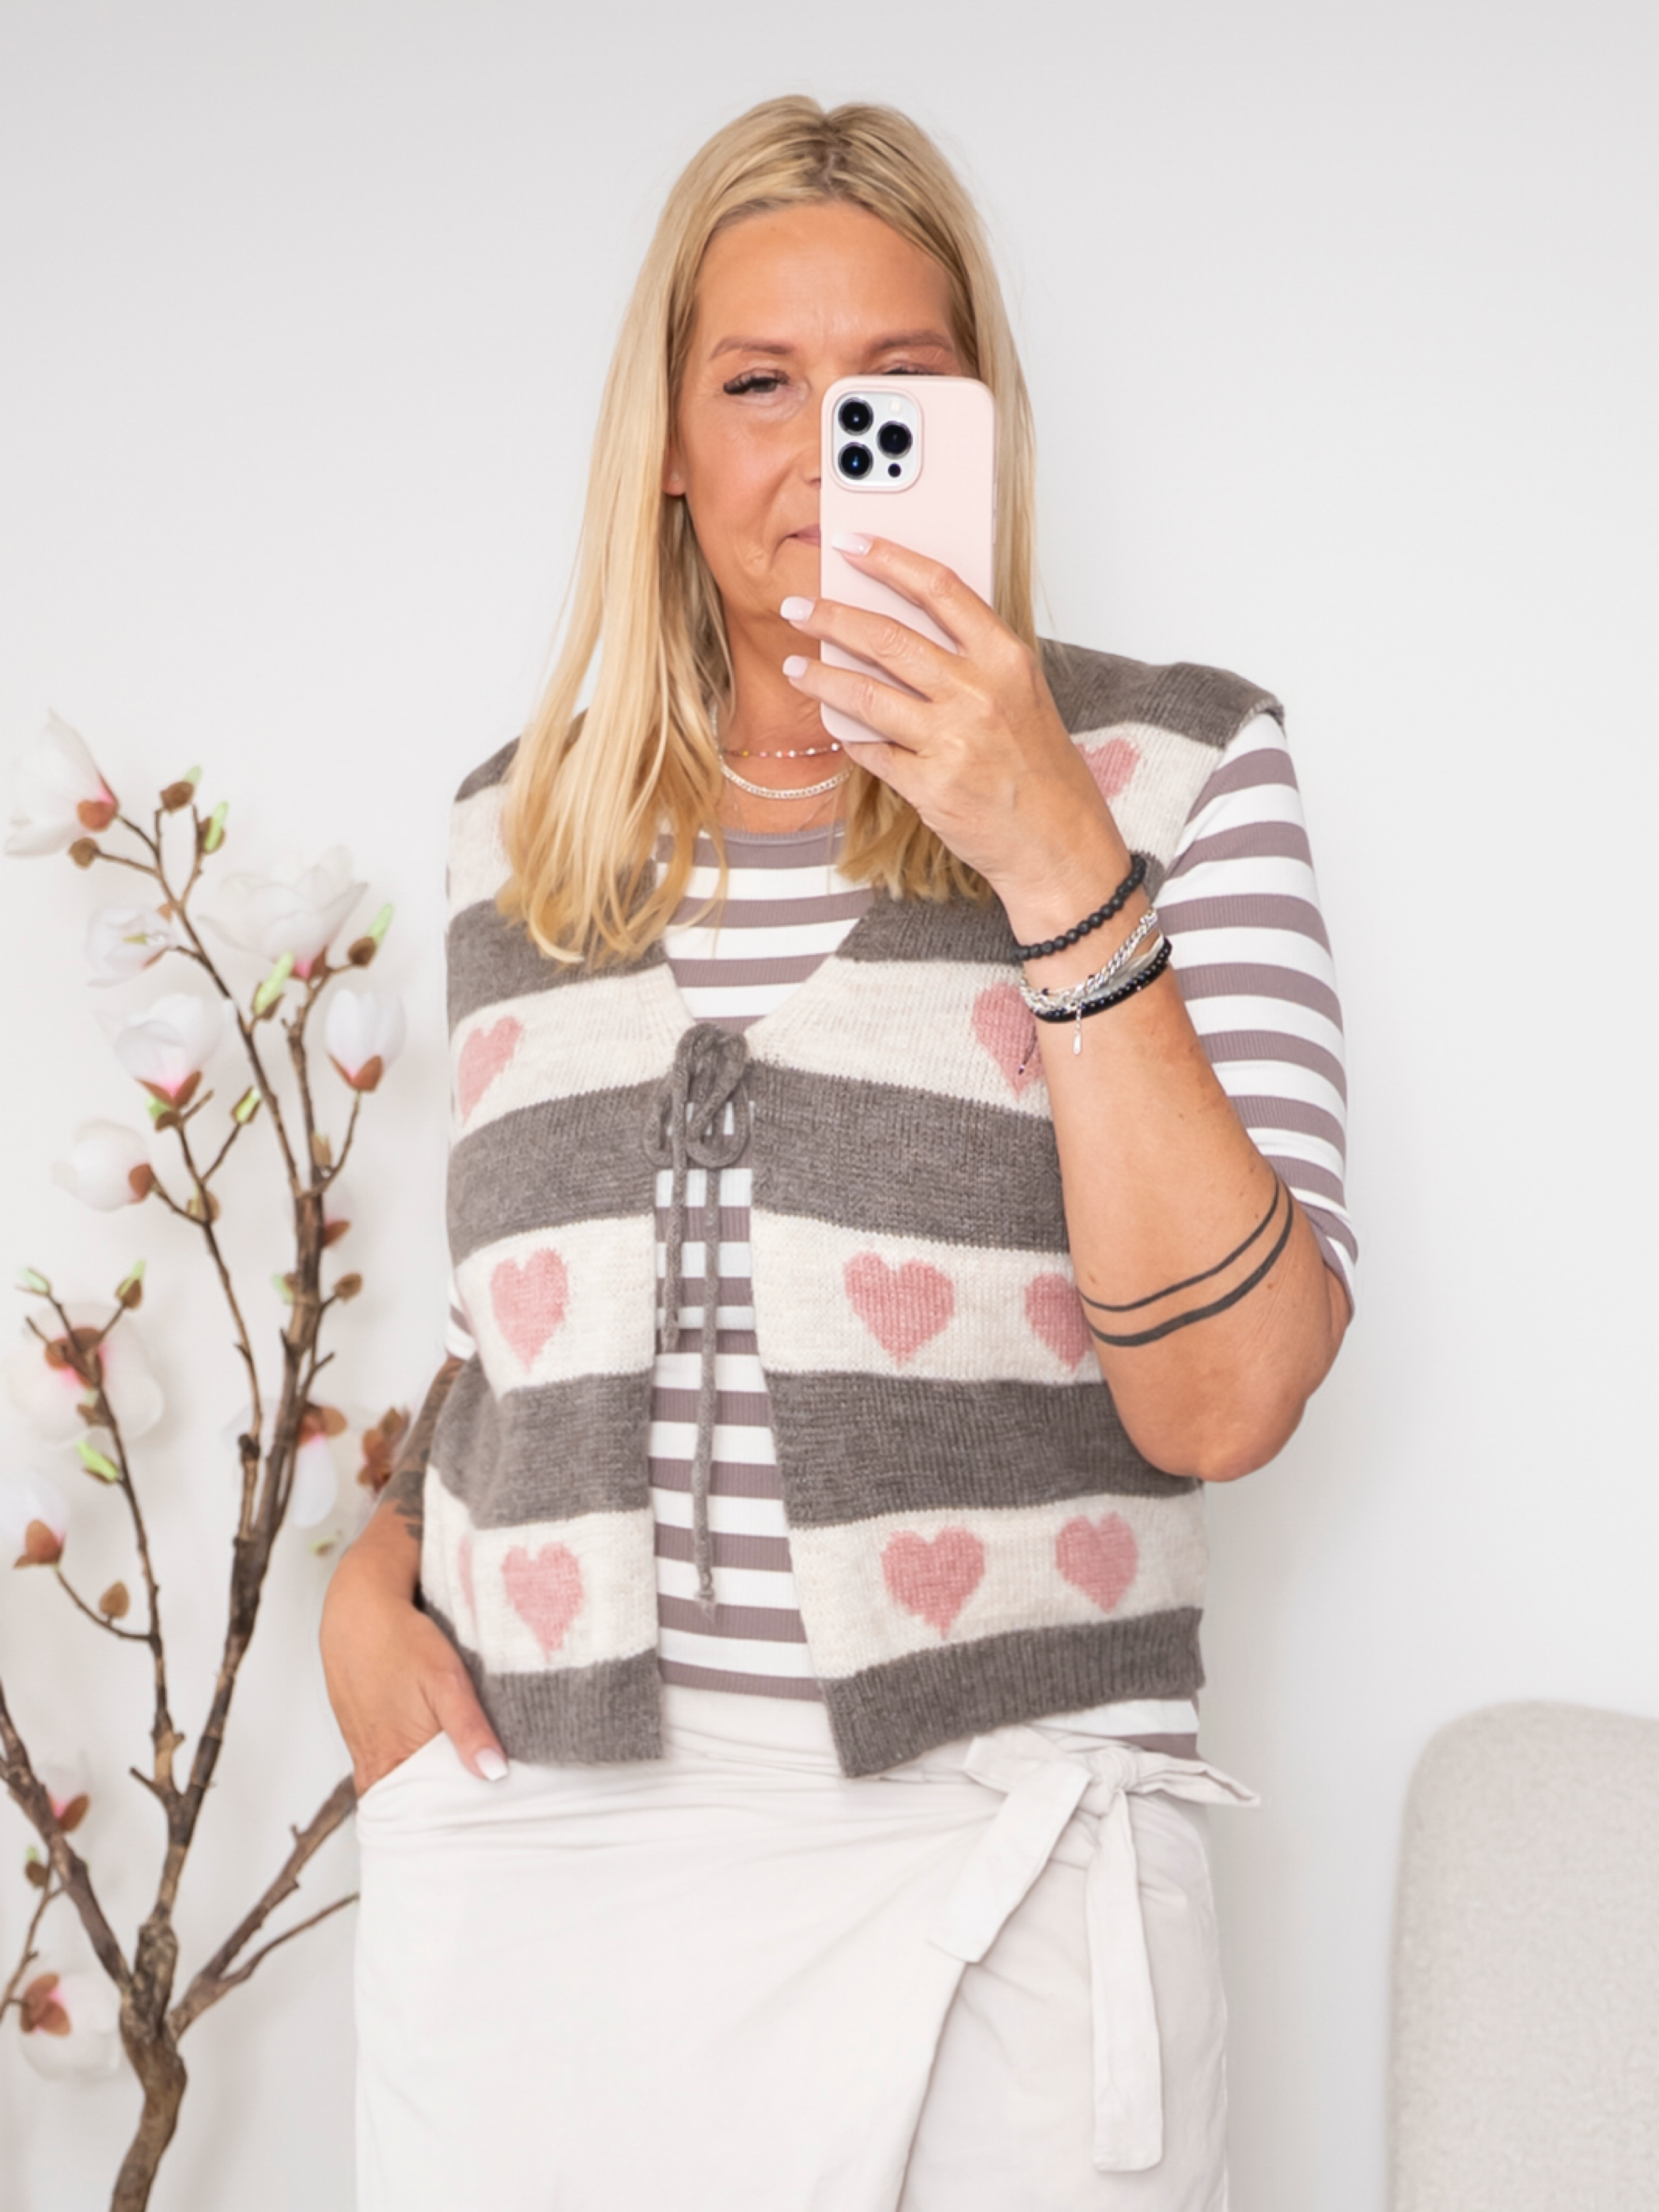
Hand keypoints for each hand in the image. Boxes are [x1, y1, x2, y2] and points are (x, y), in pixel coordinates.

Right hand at [320, 1545, 505, 1794]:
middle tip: (484, 1804)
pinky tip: (433, 1748)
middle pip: (414, 1803)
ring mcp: (364, 1750)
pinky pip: (390, 1762)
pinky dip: (412, 1762)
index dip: (457, 1817)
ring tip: (465, 1779)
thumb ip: (469, 1727)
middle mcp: (373, 1764)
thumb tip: (493, 1773)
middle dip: (446, 1805)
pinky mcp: (362, 1734)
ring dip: (431, 1782)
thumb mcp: (446, 1679)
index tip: (487, 1819)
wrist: (357, 1610)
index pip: (425, 1814)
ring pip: (402, 1783)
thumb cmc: (399, 1640)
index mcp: (392, 1760)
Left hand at [780, 537, 1130, 939]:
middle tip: (797, 608)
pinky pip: (871, 752)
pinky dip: (850, 738)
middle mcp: (978, 693)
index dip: (889, 560)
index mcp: (1005, 659)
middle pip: (887, 638)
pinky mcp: (929, 786)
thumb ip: (971, 661)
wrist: (1060, 842)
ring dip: (820, 678)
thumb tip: (902, 631)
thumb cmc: (1040, 768)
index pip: (940, 589)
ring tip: (794, 668)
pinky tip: (838, 728)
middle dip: (831, 617)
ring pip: (865, 695)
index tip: (852, 545)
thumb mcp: (1021, 696)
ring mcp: (951, 741)